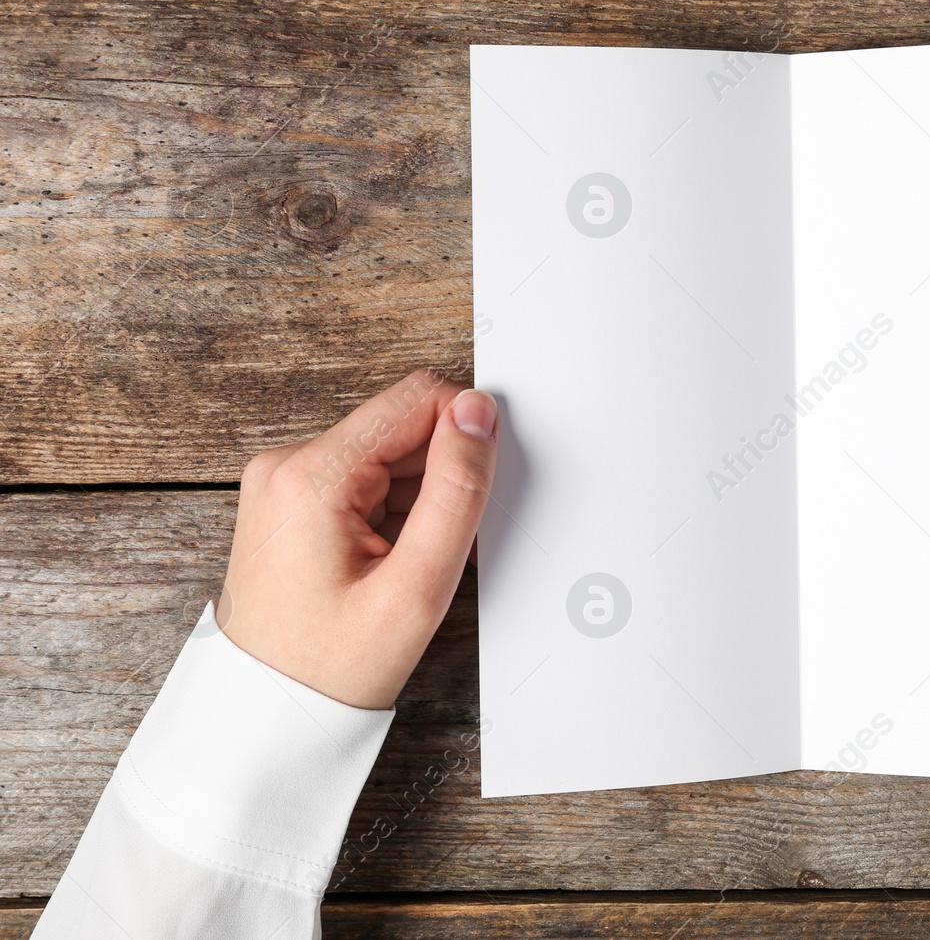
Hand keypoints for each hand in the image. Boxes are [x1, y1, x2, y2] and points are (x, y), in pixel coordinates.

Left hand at [216, 370, 499, 708]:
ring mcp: (284, 482)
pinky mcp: (292, 501)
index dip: (466, 433)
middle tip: (440, 547)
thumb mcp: (416, 587)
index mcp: (309, 475)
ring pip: (391, 455)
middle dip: (442, 475)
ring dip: (421, 500)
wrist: (265, 717)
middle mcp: (286, 464)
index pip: (417, 398)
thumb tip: (479, 414)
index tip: (476, 493)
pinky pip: (367, 481)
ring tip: (411, 565)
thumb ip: (457, 491)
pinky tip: (394, 562)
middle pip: (403, 426)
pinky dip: (397, 513)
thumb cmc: (329, 668)